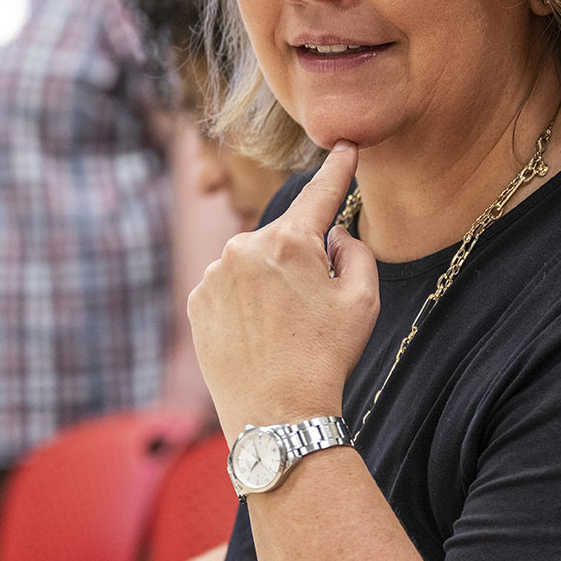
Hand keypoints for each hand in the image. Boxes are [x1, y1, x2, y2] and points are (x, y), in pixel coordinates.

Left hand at [186, 142, 379, 433]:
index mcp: (290, 241)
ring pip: (252, 264)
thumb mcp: (363, 301)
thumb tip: (333, 233)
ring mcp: (214, 274)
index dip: (337, 170)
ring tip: (281, 330)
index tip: (345, 147)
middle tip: (311, 310)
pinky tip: (256, 335)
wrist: (276, 414)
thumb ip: (356, 251)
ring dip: (268, 283)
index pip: (319, 194)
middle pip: (283, 238)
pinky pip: (228, 287)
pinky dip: (243, 302)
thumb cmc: (326, 357)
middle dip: (299, 261)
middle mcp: (245, 247)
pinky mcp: (197, 300)